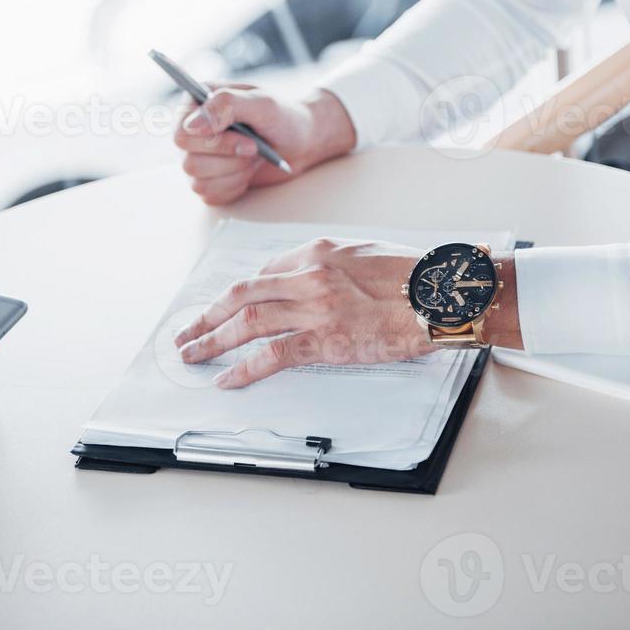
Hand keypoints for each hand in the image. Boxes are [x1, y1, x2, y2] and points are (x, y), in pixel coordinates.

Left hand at [172, 237, 435, 387]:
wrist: (442, 293)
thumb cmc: (414, 276)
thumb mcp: (367, 254)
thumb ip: (335, 265)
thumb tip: (315, 280)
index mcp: (319, 251)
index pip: (265, 271)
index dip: (240, 294)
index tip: (227, 308)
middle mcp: (309, 274)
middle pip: (242, 293)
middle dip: (208, 315)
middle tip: (188, 331)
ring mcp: (315, 307)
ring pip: (248, 321)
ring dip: (213, 339)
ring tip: (193, 353)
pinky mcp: (326, 339)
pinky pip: (273, 354)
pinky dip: (244, 367)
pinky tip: (228, 377)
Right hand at [173, 84, 356, 204]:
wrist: (301, 141)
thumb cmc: (283, 117)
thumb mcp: (261, 102)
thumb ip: (226, 105)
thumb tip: (191, 125)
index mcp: (197, 104)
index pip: (181, 132)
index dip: (210, 142)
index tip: (244, 139)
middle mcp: (192, 130)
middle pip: (188, 161)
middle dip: (229, 158)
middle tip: (255, 147)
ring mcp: (198, 157)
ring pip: (198, 181)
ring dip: (234, 172)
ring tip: (253, 157)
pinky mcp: (208, 179)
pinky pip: (210, 195)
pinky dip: (235, 186)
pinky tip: (247, 171)